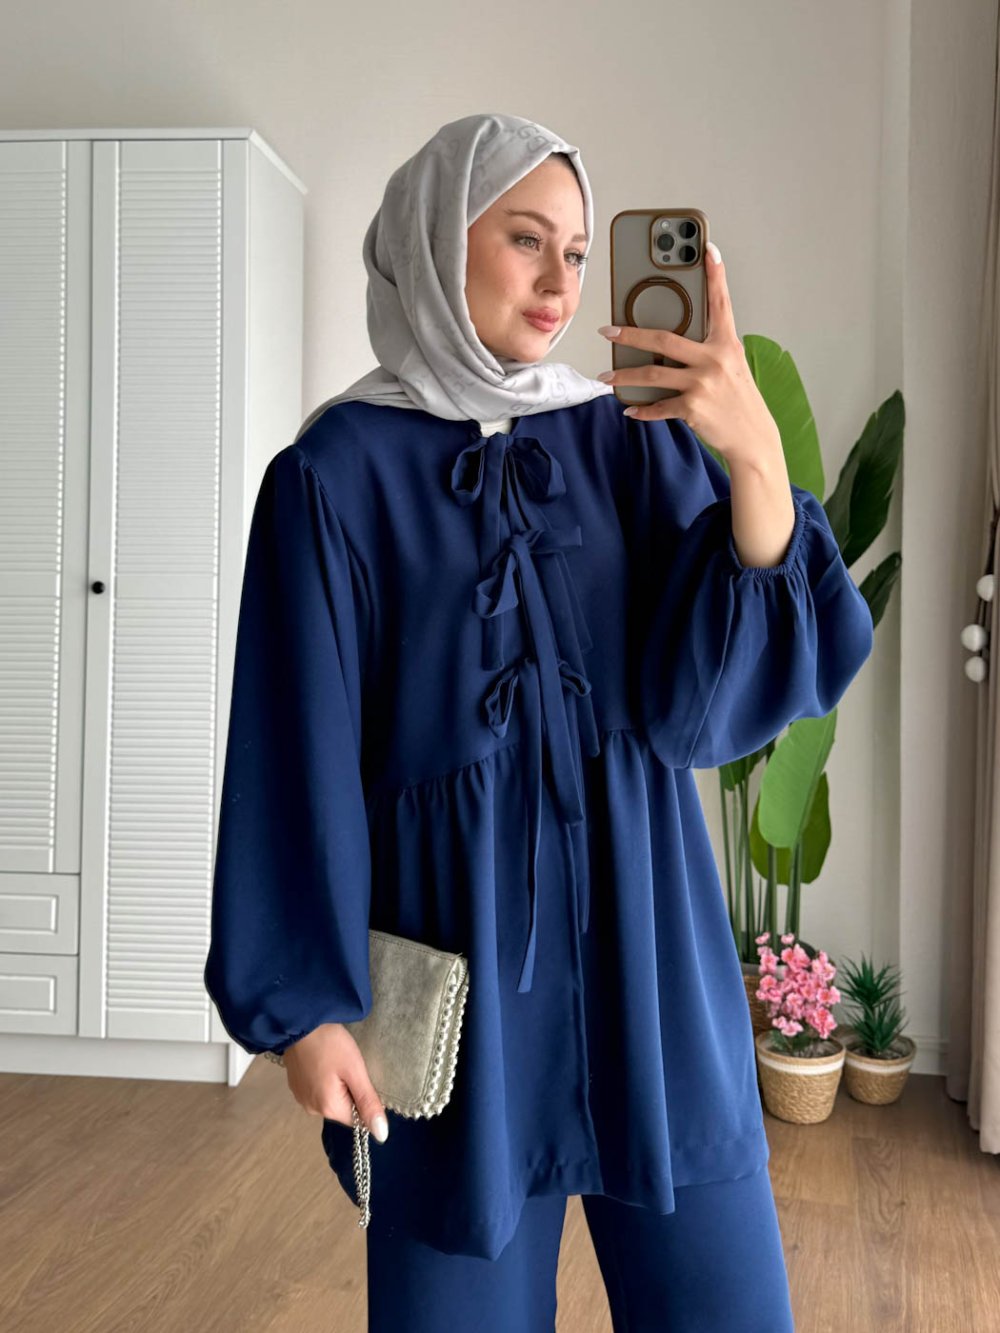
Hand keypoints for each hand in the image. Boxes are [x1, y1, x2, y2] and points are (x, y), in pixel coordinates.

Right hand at [283, 1022, 389, 1142]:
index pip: (357, 1120)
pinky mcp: (296, 1086)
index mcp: (327, 1108)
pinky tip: (325, 1061)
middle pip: (343, 1110)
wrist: (298, 1020)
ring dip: (338, 1086)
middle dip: (351, 1092)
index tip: (362, 1078)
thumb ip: (368, 1102)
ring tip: (337, 1061)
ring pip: (330, 1099)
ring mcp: (301, 1098)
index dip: (365, 1101)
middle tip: (350, 1066)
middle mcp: (311, 1109)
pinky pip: (318, 1090)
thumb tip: (381, 1135)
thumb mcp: (354, 1070)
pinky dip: (325, 1080)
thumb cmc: (330, 1043)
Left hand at [597, 242, 780, 468]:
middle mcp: (714, 360)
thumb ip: (710, 348)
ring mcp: (703, 384)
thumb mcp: (732, 365)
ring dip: (625, 375)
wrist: (752, 437)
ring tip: (607, 375)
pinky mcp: (693, 409)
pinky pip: (659, 407)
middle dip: (631, 334)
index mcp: (726, 344)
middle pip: (664, 339)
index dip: (715, 275)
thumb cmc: (739, 399)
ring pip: (653, 374)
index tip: (708, 248)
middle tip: (609, 331)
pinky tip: (629, 407)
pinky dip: (642, 409)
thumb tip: (674, 342)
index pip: (720, 303)